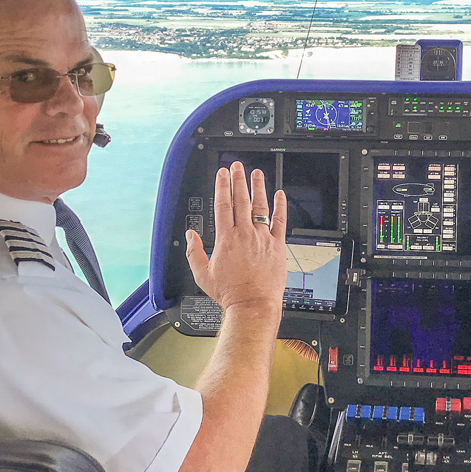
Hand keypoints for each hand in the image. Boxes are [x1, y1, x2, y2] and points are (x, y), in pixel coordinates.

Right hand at [186, 161, 287, 313]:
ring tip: (256, 174)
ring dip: (258, 188)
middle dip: (238, 180)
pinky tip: (279, 195)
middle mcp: (245, 235)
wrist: (253, 305)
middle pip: (241, 200)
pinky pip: (280, 222)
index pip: (223, 205)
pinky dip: (280, 207)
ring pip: (260, 207)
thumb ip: (195, 252)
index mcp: (226, 239)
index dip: (222, 187)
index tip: (222, 174)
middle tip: (237, 166)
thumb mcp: (203, 274)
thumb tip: (190, 236)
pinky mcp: (278, 246)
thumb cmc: (230, 293)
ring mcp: (263, 239)